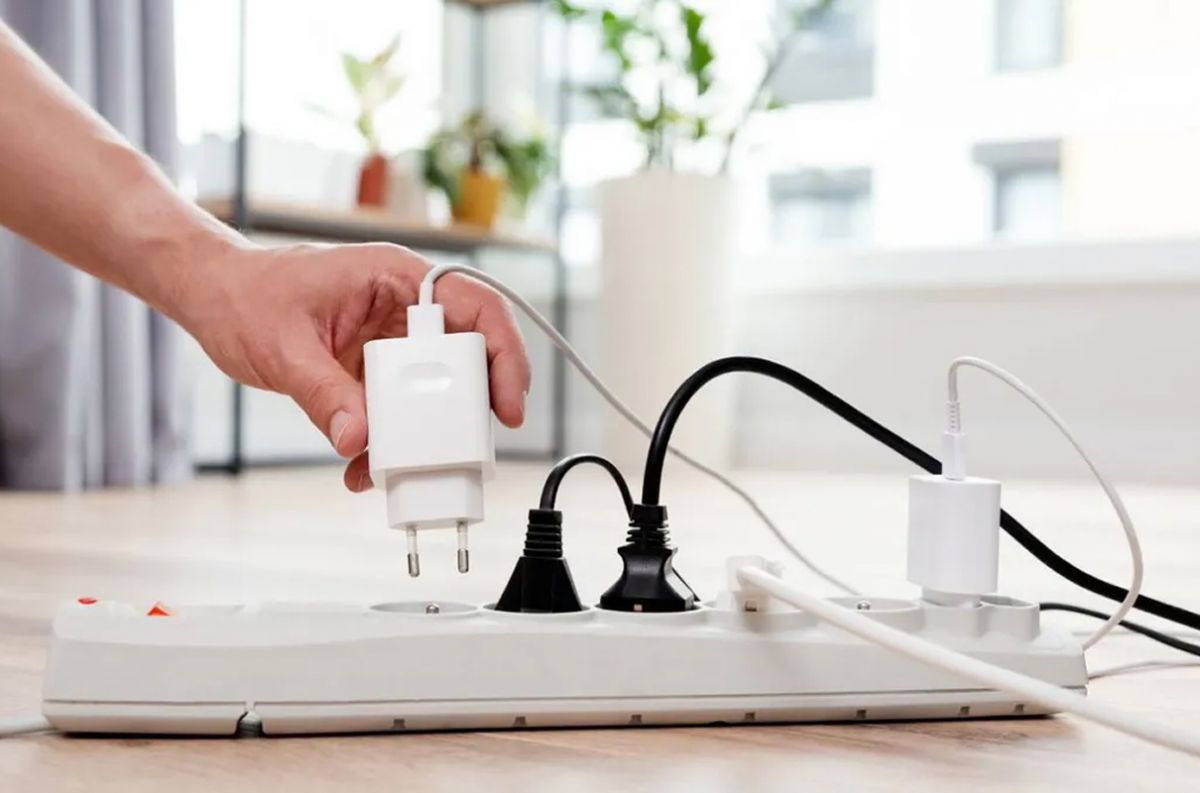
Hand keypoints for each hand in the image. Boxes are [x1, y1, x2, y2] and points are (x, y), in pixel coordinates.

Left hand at [174, 242, 530, 491]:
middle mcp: (404, 306)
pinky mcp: (373, 370)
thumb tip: (355, 439)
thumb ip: (323, 393)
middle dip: (468, 408)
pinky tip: (363, 467)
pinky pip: (398, 410)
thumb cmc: (246, 295)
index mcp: (396, 277)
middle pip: (467, 356)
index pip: (477, 307)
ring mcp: (391, 340)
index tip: (506, 406)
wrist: (213, 297)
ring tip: (404, 467)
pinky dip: (387, 443)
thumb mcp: (283, 346)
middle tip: (464, 449)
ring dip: (424, 435)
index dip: (504, 355)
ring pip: (434, 391)